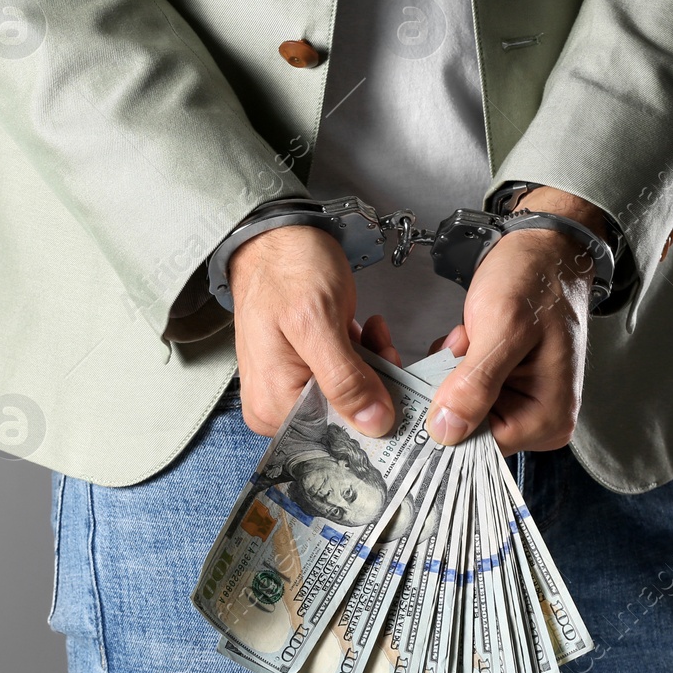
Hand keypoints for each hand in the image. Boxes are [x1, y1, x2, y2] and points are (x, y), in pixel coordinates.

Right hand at [229, 225, 395, 438]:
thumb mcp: (317, 323)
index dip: (374, 417)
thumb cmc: (286, 269)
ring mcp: (289, 387)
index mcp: (272, 407)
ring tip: (375, 334)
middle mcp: (276, 405)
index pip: (334, 437)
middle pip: (344, 419)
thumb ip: (345, 379)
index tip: (399, 390)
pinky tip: (365, 333)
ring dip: (372, 367)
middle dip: (375, 386)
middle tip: (388, 350)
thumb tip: (374, 425)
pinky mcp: (303, 369)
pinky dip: (362, 357)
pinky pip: (344, 377)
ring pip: (350, 397)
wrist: (274, 234)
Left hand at [424, 187, 606, 454]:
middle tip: (436, 350)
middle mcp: (535, 420)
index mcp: (547, 419)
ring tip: (459, 337)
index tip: (409, 392)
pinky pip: (460, 390)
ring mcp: (517, 402)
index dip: (439, 423)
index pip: (479, 447)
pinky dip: (447, 365)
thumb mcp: (505, 326)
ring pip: (456, 408)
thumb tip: (446, 432)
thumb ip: (477, 382)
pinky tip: (460, 337)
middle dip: (438, 393)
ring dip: (441, 374)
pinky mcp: (500, 385)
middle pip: (465, 429)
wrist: (545, 248)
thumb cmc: (536, 279)